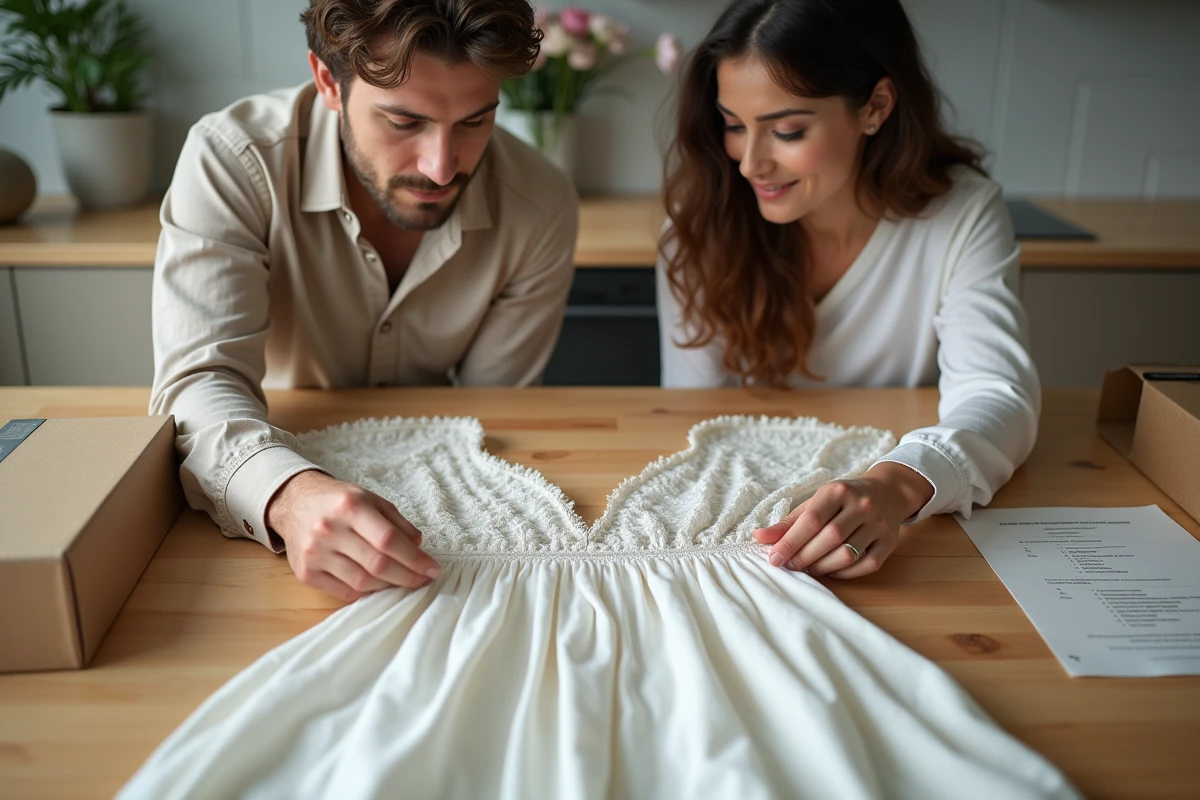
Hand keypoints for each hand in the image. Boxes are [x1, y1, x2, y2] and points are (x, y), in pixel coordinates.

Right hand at [266, 470, 440, 601]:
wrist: (293, 503)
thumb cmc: (338, 501)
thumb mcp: (370, 499)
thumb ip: (396, 521)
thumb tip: (418, 545)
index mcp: (350, 507)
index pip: (388, 540)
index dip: (414, 558)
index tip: (432, 569)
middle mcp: (330, 530)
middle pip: (377, 563)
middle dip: (408, 576)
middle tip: (424, 580)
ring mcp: (315, 553)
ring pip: (362, 581)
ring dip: (389, 586)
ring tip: (404, 582)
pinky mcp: (306, 573)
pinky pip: (344, 591)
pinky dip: (367, 592)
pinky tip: (380, 586)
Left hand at [751, 462, 932, 578]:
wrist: (887, 493)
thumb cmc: (843, 500)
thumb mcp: (815, 502)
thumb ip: (788, 522)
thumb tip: (758, 537)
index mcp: (838, 491)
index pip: (811, 520)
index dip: (790, 542)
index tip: (774, 559)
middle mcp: (862, 506)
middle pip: (829, 539)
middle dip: (804, 557)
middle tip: (790, 566)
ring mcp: (879, 524)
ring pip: (848, 555)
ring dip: (823, 567)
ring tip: (808, 568)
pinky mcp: (889, 542)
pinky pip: (866, 565)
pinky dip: (844, 573)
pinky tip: (831, 570)